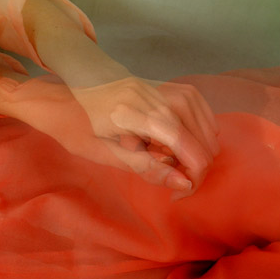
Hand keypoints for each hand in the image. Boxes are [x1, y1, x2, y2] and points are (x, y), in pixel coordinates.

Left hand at [71, 77, 220, 191]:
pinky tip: (178, 143)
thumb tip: (184, 183)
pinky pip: (201, 112)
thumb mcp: (105, 154)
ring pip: (207, 125)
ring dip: (197, 150)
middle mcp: (156, 96)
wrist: (71, 91)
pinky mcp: (170, 85)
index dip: (191, 174)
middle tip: (171, 182)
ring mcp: (165, 87)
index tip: (179, 193)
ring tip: (169, 161)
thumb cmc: (79, 126)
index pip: (183, 144)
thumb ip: (146, 167)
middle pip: (202, 136)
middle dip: (195, 167)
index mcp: (134, 113)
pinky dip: (197, 132)